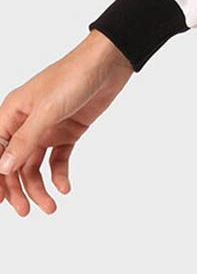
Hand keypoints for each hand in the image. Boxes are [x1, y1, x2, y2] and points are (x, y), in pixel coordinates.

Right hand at [0, 29, 133, 215]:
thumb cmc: (73, 75)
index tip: (0, 202)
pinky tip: (65, 187)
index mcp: (12, 114)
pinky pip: (58, 158)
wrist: (109, 62)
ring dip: (39, 186)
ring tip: (51, 206)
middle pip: (14, 164)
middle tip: (27, 210)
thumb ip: (25, 139)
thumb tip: (3, 168)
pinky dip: (59, 174)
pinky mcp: (68, 130)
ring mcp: (48, 127)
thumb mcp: (46, 109)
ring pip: (34, 165)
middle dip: (18, 189)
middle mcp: (26, 123)